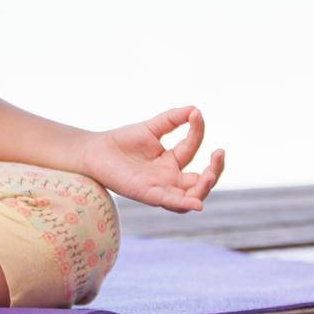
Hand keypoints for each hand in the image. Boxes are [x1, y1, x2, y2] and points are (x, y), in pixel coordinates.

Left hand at [75, 106, 223, 213]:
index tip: (197, 114)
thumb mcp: (151, 127)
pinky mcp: (146, 194)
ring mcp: (159, 188)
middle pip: (200, 181)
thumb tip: (195, 108)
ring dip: (204, 188)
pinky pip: (168, 202)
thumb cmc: (121, 142)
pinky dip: (183, 204)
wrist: (94, 151)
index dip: (197, 131)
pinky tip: (197, 204)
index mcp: (170, 161)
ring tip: (210, 174)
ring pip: (190, 197)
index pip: (192, 148)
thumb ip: (172, 119)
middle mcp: (168, 178)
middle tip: (219, 154)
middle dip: (214, 171)